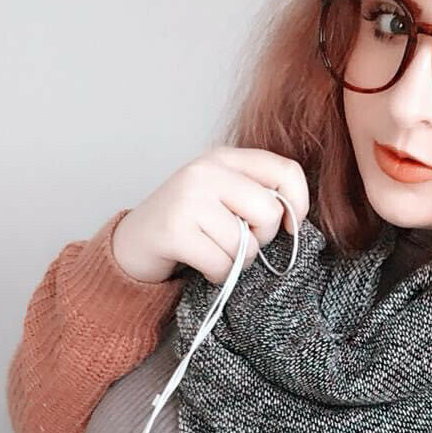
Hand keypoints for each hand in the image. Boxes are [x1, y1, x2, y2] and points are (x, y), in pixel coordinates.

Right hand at [111, 145, 309, 283]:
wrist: (132, 245)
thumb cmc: (188, 225)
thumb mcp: (224, 198)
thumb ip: (257, 195)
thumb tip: (295, 217)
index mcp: (224, 158)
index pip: (285, 170)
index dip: (298, 203)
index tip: (290, 226)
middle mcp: (206, 170)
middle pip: (269, 213)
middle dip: (260, 238)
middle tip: (234, 240)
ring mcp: (188, 198)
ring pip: (245, 244)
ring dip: (235, 261)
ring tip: (211, 251)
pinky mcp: (175, 230)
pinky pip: (222, 264)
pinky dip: (217, 274)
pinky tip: (201, 264)